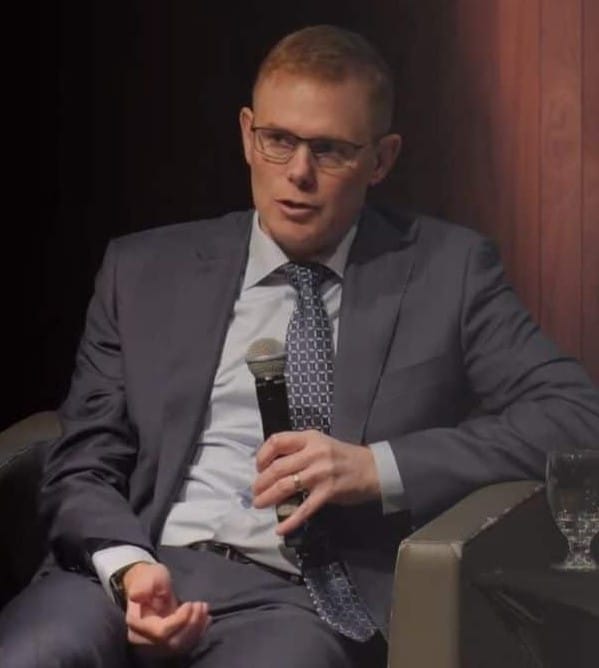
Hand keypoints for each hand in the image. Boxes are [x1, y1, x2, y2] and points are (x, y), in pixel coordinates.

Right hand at [123, 562, 210, 655]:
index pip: (161, 632)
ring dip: (197, 628)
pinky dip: (198, 632)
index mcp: (137, 624)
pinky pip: (185, 644)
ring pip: (181, 645)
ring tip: (204, 608)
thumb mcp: (147, 577)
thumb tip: (136, 595)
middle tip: (201, 605)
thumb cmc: (148, 579)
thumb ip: (143, 586)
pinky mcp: (168, 642)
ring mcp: (157, 643)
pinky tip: (206, 618)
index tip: (189, 604)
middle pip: (172, 642)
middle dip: (191, 624)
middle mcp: (145, 639)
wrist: (148, 586)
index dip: (178, 620)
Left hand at [252, 430, 380, 535]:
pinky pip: (304, 508)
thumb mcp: (320, 444)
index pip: (277, 441)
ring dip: (268, 497)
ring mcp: (321, 473)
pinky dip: (290, 520)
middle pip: (277, 467)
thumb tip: (271, 466)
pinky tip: (280, 529)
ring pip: (285, 486)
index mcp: (309, 438)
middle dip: (261, 482)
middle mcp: (313, 453)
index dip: (263, 455)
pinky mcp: (328, 492)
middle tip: (255, 492)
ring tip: (260, 504)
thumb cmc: (342, 456)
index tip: (258, 467)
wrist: (372, 468)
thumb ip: (299, 450)